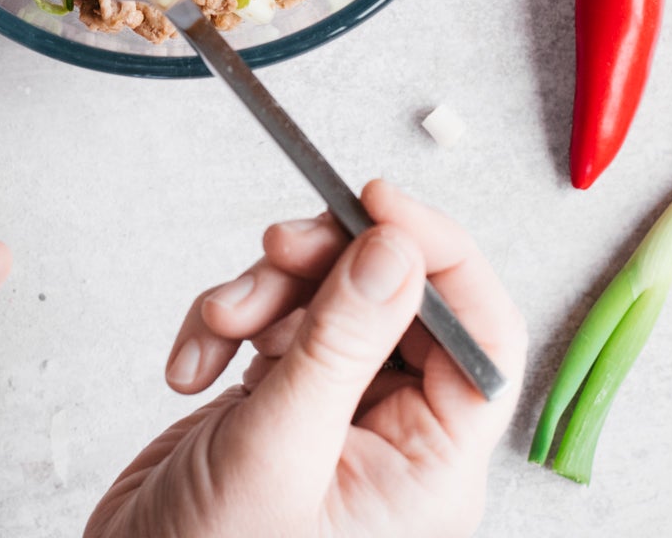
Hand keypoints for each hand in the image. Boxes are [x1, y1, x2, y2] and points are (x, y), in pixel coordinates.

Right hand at [86, 181, 525, 537]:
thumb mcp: (277, 449)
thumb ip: (340, 343)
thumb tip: (397, 249)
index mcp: (432, 468)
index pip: (479, 334)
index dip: (437, 254)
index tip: (376, 203)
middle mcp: (396, 440)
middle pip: (397, 302)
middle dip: (327, 266)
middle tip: (277, 247)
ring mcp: (337, 420)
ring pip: (329, 302)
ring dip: (266, 293)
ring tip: (220, 322)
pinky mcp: (280, 407)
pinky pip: (273, 328)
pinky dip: (227, 326)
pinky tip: (192, 366)